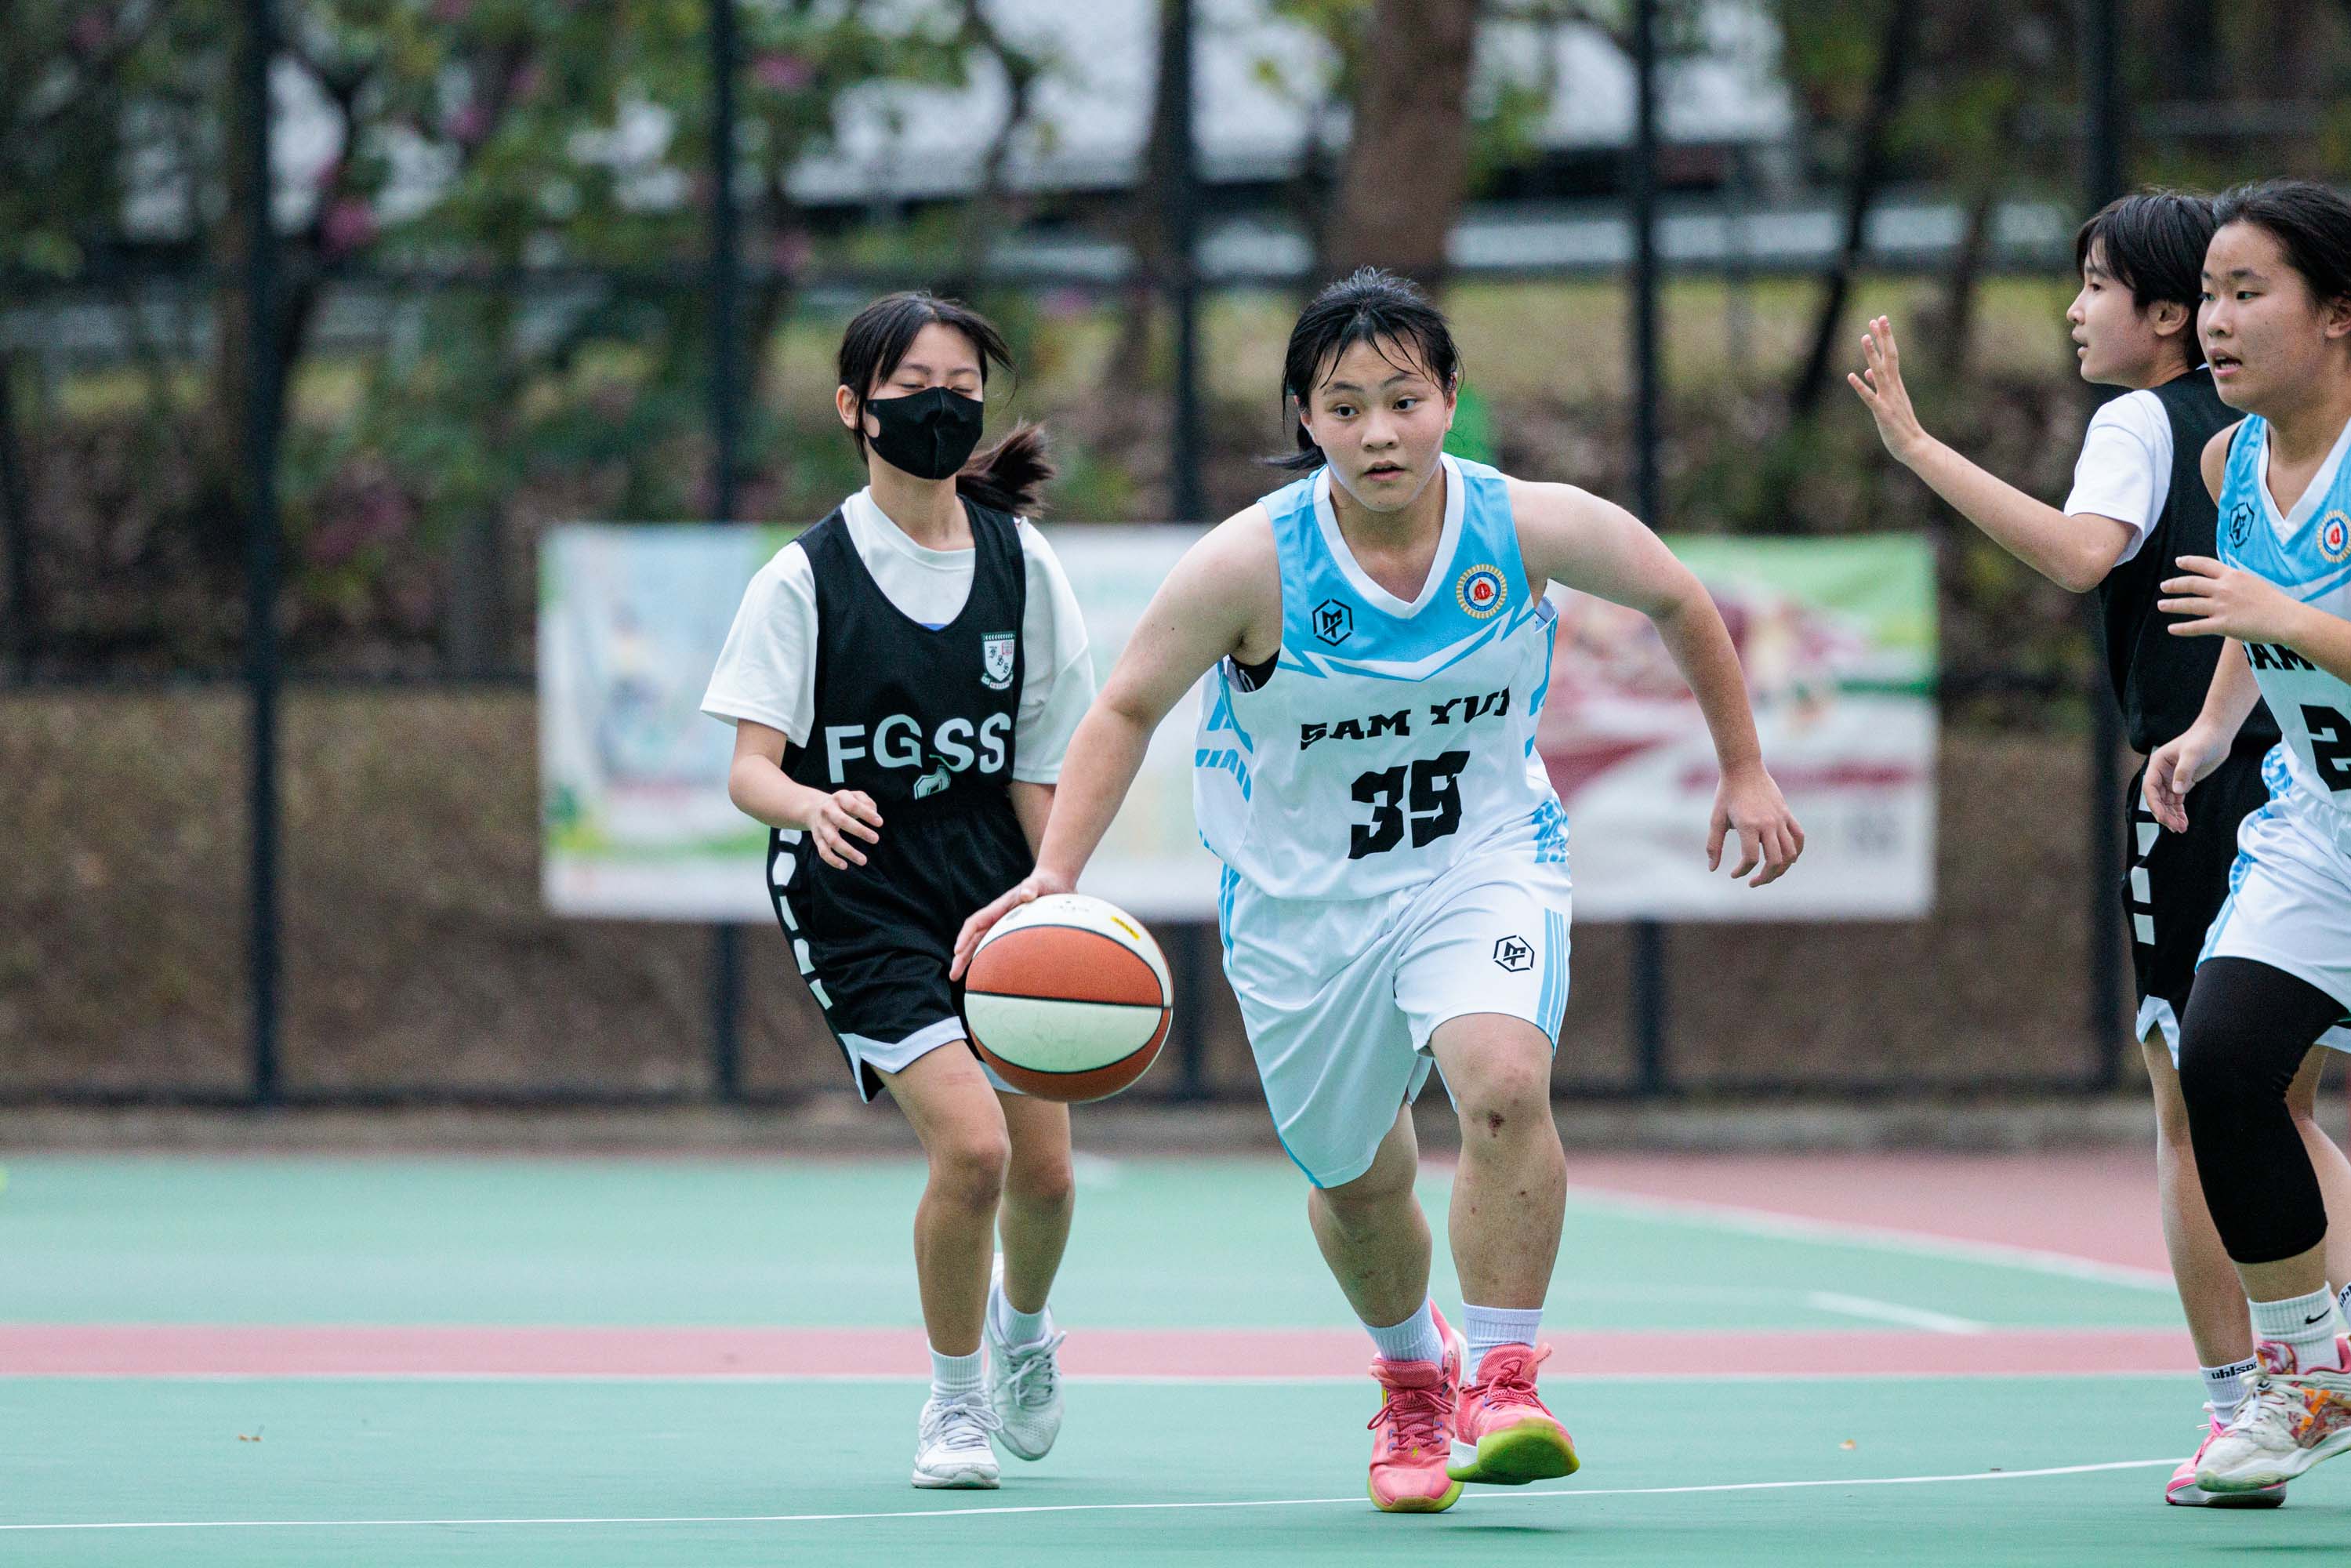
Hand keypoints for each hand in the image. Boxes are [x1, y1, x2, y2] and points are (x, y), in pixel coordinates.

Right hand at [807, 789, 881, 869]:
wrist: (814, 808)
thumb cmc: (843, 804)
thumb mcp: (855, 796)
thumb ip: (867, 802)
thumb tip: (875, 815)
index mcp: (839, 798)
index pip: (853, 805)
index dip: (866, 814)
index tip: (880, 823)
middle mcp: (828, 811)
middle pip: (842, 821)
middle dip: (859, 831)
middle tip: (876, 839)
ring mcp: (821, 825)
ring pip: (833, 840)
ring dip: (848, 851)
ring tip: (863, 861)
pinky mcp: (817, 838)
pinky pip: (823, 851)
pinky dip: (832, 860)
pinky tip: (845, 866)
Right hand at [950, 867, 1074, 979]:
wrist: (1053, 885)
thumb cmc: (1044, 883)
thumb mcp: (1038, 884)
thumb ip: (1031, 887)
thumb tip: (1026, 894)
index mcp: (999, 908)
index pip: (976, 923)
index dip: (965, 936)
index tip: (957, 951)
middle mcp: (996, 919)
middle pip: (973, 939)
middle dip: (961, 956)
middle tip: (953, 975)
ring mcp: (1002, 927)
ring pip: (981, 946)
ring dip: (969, 961)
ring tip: (958, 979)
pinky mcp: (1011, 934)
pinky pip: (996, 949)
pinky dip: (988, 961)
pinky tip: (988, 975)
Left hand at [1709, 763, 1804, 886]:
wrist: (1744, 768)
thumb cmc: (1726, 794)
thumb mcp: (1715, 819)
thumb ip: (1713, 845)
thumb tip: (1712, 869)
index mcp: (1748, 825)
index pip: (1750, 858)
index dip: (1742, 871)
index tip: (1733, 874)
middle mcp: (1767, 824)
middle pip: (1774, 861)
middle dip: (1765, 877)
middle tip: (1754, 883)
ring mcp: (1780, 819)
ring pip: (1790, 852)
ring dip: (1782, 869)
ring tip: (1769, 875)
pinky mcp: (1787, 814)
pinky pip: (1799, 837)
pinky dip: (1797, 851)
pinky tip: (1788, 860)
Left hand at [1846, 316, 1928, 463]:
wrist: (1914, 446)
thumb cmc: (1901, 425)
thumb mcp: (1889, 401)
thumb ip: (1878, 385)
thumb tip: (1867, 371)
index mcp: (1895, 384)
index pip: (1891, 355)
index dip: (1885, 337)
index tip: (1880, 320)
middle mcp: (1893, 388)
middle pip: (1888, 357)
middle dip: (1883, 337)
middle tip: (1878, 318)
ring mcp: (1888, 399)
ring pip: (1879, 372)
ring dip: (1871, 355)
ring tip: (1864, 337)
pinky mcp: (1883, 413)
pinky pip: (1870, 398)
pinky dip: (1861, 386)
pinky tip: (1851, 375)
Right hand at [2144, 725, 2226, 833]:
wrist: (2217, 733)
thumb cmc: (2204, 738)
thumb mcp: (2193, 754)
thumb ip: (2184, 771)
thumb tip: (2176, 791)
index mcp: (2157, 764)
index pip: (2150, 788)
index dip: (2155, 804)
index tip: (2163, 817)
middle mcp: (2161, 772)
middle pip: (2158, 798)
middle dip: (2165, 814)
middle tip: (2175, 827)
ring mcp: (2171, 778)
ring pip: (2167, 802)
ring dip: (2172, 816)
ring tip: (2181, 828)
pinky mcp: (2183, 782)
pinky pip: (2177, 800)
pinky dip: (2179, 811)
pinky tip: (2184, 821)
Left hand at [2160, 555, 2304, 644]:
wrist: (2286, 618)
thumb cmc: (2275, 603)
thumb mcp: (2254, 583)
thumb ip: (2237, 582)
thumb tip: (2225, 582)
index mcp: (2233, 576)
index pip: (2206, 565)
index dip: (2190, 562)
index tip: (2178, 561)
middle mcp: (2224, 589)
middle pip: (2192, 584)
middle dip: (2175, 585)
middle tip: (2164, 586)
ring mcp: (2222, 607)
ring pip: (2189, 605)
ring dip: (2173, 605)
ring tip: (2161, 605)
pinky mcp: (2223, 625)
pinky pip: (2197, 627)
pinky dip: (2182, 629)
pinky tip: (2171, 629)